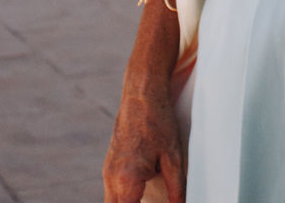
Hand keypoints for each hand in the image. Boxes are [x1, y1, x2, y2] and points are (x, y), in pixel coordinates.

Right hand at [103, 88, 184, 202]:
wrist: (142, 93)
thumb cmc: (159, 121)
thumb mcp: (174, 156)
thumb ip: (176, 189)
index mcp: (126, 178)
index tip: (157, 202)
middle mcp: (111, 177)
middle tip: (153, 199)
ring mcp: (107, 171)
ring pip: (112, 202)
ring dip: (128, 202)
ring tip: (146, 196)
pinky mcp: (108, 164)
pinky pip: (112, 191)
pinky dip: (124, 196)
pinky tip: (140, 191)